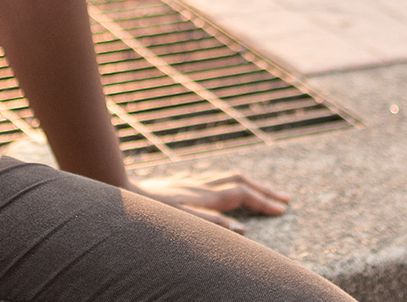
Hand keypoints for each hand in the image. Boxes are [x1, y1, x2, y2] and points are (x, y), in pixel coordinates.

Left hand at [128, 172, 290, 232]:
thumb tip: (242, 230)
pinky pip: (215, 177)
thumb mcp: (182, 223)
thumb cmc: (150, 212)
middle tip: (285, 198)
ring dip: (250, 183)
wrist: (121, 189)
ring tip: (264, 190)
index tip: (283, 209)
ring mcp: (192, 181)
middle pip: (240, 181)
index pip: (243, 194)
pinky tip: (228, 187)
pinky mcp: (182, 182)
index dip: (264, 201)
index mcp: (205, 196)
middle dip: (264, 189)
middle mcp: (201, 184)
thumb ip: (212, 226)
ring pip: (228, 176)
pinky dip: (231, 180)